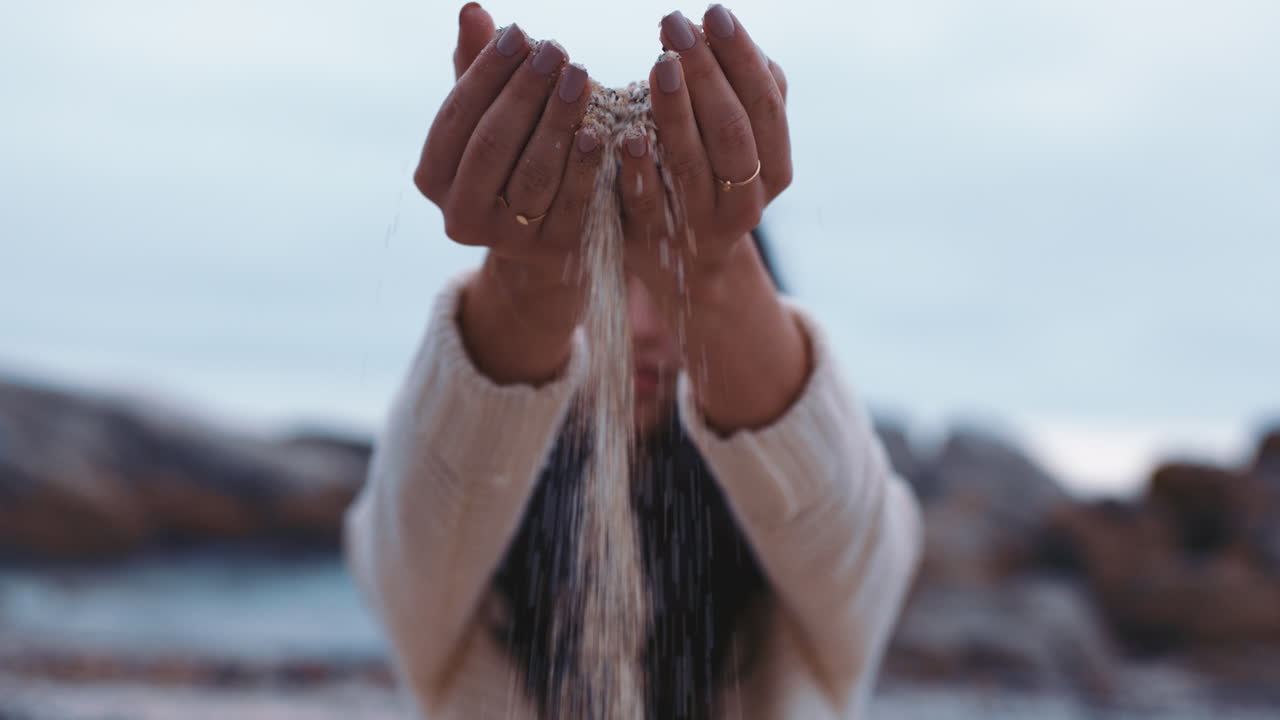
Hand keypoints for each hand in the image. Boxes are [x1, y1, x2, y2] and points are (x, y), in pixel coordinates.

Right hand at [414, 4, 602, 281]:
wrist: (545, 234)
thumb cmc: (512, 153)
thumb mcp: (489, 114)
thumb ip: (478, 67)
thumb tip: (472, 11)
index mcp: (433, 178)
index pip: (456, 118)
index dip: (487, 74)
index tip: (520, 33)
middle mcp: (461, 216)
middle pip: (492, 146)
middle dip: (524, 93)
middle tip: (556, 51)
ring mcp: (507, 240)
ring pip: (533, 175)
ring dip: (557, 123)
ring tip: (580, 78)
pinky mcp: (554, 253)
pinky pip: (572, 206)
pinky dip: (586, 168)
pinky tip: (601, 130)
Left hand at [619, 5, 790, 296]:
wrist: (689, 268)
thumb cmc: (712, 180)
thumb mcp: (741, 142)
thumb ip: (742, 92)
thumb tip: (724, 31)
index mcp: (775, 169)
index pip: (765, 104)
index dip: (742, 57)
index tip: (714, 13)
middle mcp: (746, 201)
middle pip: (733, 131)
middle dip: (706, 73)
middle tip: (675, 25)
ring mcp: (701, 225)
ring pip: (693, 165)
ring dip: (676, 111)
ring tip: (659, 64)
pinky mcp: (657, 240)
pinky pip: (649, 203)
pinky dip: (640, 169)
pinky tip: (628, 135)